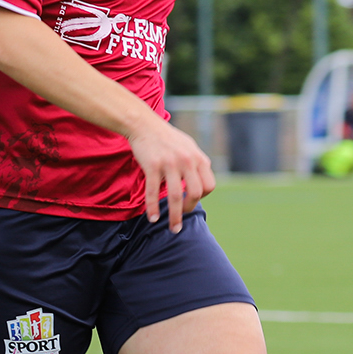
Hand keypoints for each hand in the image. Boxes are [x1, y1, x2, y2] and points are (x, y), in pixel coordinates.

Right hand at [127, 117, 215, 231]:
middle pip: (196, 193)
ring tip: (173, 229)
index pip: (209, 185)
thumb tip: (204, 184)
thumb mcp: (188, 147)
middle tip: (182, 217)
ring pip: (175, 196)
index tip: (191, 200)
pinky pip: (153, 192)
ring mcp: (169, 163)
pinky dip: (153, 208)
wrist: (143, 124)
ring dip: (175, 217)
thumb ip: (197, 164)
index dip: (202, 197)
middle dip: (189, 209)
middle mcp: (187, 160)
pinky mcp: (152, 166)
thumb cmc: (166, 138)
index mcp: (198, 158)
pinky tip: (152, 218)